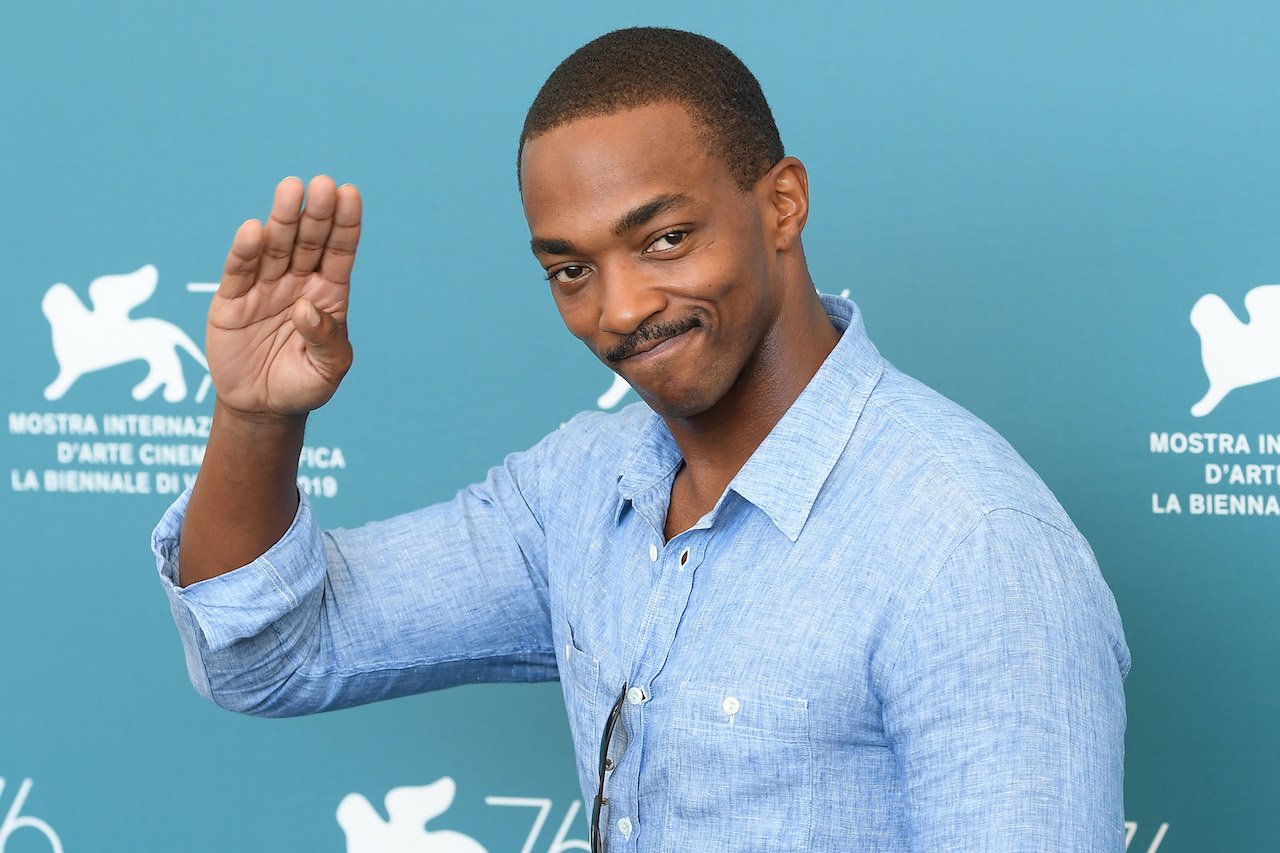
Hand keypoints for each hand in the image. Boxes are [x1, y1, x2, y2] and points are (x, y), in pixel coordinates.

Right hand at [207, 175, 360, 415]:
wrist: (262, 406)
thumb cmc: (304, 384)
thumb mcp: (328, 370)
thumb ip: (326, 340)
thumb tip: (307, 309)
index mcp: (328, 293)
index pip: (340, 251)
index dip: (345, 223)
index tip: (350, 193)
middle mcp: (298, 283)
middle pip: (308, 241)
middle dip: (316, 213)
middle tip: (322, 184)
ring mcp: (265, 288)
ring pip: (275, 248)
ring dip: (282, 219)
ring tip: (291, 190)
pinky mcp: (232, 301)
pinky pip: (239, 272)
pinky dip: (244, 252)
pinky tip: (252, 231)